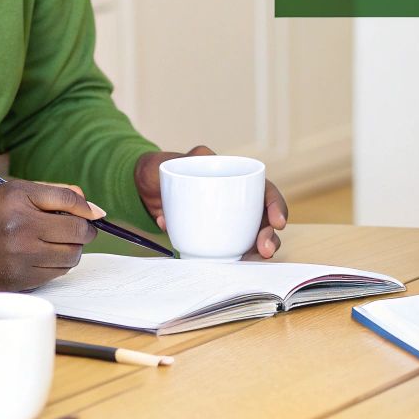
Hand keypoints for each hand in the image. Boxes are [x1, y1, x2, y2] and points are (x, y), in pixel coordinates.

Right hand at [0, 180, 106, 291]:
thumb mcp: (15, 191)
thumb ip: (56, 194)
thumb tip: (94, 210)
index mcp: (17, 200)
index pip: (70, 202)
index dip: (87, 209)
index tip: (91, 214)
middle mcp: (19, 229)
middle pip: (77, 233)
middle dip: (82, 231)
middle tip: (74, 230)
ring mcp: (19, 258)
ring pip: (72, 257)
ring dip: (71, 250)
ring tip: (53, 243)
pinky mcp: (18, 281)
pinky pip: (56, 274)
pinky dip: (56, 266)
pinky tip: (41, 257)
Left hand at [135, 146, 289, 258]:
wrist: (140, 189)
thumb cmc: (162, 168)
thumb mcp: (175, 158)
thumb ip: (190, 156)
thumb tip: (204, 156)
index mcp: (234, 179)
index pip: (265, 192)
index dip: (277, 206)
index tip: (278, 222)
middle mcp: (236, 202)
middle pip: (264, 222)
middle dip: (270, 237)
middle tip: (265, 249)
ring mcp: (224, 223)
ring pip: (250, 240)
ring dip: (255, 253)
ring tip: (248, 261)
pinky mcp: (210, 239)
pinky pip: (225, 252)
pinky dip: (227, 260)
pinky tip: (222, 263)